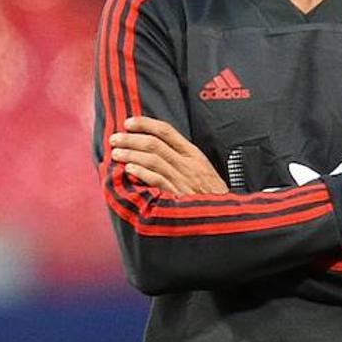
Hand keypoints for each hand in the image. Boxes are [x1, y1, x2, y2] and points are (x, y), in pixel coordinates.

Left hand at [109, 116, 227, 195]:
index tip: (128, 122)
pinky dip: (142, 172)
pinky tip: (130, 169)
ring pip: (153, 160)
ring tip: (116, 153)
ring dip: (131, 154)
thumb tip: (156, 150)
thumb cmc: (211, 196)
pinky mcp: (179, 196)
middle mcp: (189, 165)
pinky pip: (158, 180)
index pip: (167, 131)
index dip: (146, 124)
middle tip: (114, 139)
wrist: (227, 218)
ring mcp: (184, 180)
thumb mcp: (203, 172)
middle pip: (155, 144)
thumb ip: (183, 160)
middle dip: (131, 139)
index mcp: (194, 155)